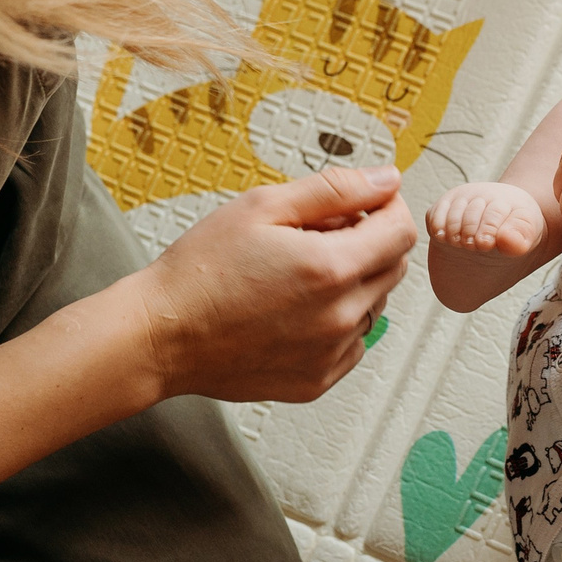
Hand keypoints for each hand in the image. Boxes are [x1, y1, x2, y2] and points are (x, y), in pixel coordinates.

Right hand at [124, 167, 415, 402]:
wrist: (159, 336)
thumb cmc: (200, 270)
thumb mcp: (263, 206)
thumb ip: (335, 190)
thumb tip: (387, 179)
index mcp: (331, 268)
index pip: (402, 232)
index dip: (388, 208)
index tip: (367, 204)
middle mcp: (340, 316)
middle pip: (393, 267)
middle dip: (369, 242)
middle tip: (317, 234)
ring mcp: (330, 354)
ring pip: (374, 305)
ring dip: (353, 283)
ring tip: (297, 275)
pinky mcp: (317, 381)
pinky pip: (353, 343)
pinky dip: (337, 322)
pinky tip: (294, 310)